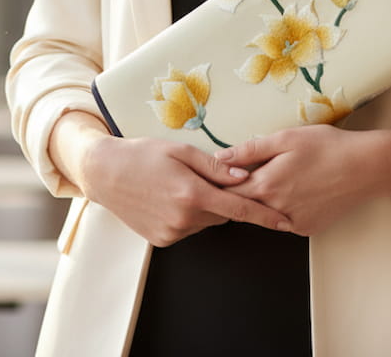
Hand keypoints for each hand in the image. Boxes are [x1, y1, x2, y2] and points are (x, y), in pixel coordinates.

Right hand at [76, 135, 292, 246]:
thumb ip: (214, 166)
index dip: (265, 216)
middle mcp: (184, 218)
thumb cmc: (141, 154)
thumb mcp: (179, 150)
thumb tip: (244, 176)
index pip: (239, 209)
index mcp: (192, 194)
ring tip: (179, 184)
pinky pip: (187, 228)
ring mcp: (172, 232)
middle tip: (204, 177)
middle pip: (222, 214)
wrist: (105, 173)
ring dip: (203, 207)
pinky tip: (168, 198)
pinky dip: (187, 215)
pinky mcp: (162, 240)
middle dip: (221, 198)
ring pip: (205, 222)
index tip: (285, 222)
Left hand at [218, 125, 376, 235]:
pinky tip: (289, 192)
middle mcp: (276, 209)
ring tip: (263, 181)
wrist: (366, 167)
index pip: (228, 190)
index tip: (209, 176)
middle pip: (243, 205)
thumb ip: (249, 150)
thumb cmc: (325, 146)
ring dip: (257, 202)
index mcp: (266, 185)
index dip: (217, 183)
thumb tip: (219, 157)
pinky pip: (283, 221)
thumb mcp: (284, 138)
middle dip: (233, 194)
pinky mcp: (308, 229)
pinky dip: (279, 210)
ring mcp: (293, 223)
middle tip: (229, 180)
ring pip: (263, 215)